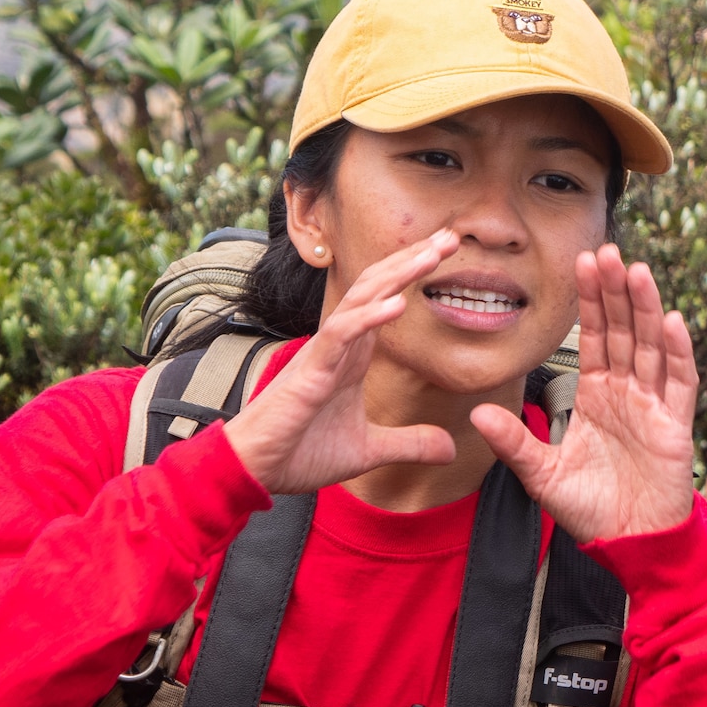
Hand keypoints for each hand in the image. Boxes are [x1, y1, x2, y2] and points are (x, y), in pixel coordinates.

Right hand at [223, 231, 458, 493]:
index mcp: (351, 355)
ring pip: (361, 300)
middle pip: (377, 288)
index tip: (446, 252)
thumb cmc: (300, 452)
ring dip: (397, 275)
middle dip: (411, 260)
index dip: (412, 275)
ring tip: (431, 254)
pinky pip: (341, 335)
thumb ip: (409, 444)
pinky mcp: (310, 373)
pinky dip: (368, 318)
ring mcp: (323, 353)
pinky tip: (398, 304)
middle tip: (448, 235)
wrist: (256, 470)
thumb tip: (451, 449)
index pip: (385, 300)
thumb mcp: (368, 450)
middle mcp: (338, 344)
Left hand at [472, 246, 695, 542]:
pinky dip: (676, 352)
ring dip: (644, 308)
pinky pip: (677, 383)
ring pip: (650, 346)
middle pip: (623, 331)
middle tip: (607, 251)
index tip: (582, 264)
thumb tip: (477, 412)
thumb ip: (514, 442)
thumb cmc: (590, 511)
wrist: (627, 545)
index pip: (595, 338)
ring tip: (635, 270)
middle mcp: (627, 393)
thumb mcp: (541, 475)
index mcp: (596, 396)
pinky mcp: (674, 427)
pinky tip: (669, 320)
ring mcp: (653, 407)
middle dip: (615, 292)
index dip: (590, 302)